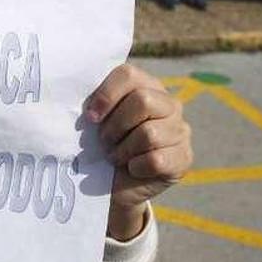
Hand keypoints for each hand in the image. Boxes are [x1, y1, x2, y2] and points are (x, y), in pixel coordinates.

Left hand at [86, 64, 192, 240]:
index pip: (128, 74)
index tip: (91, 117)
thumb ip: (94, 102)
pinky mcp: (183, 158)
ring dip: (123, 150)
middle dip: (115, 125)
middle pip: (142, 101)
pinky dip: (136, 167)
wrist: (111, 187)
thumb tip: (78, 95)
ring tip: (115, 157)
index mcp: (145, 86)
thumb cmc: (101, 147)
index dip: (106, 95)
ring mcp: (180, 131)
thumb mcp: (95, 122)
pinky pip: (156, 160)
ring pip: (149, 134)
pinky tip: (133, 169)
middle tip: (104, 141)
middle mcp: (169, 104)